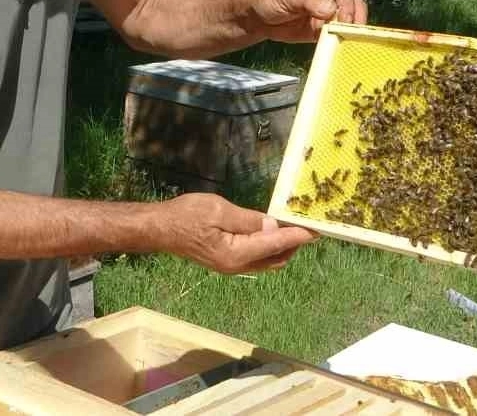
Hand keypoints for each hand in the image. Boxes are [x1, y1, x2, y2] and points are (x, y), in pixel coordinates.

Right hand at [160, 193, 316, 273]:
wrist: (160, 229)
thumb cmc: (186, 216)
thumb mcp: (218, 210)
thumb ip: (248, 220)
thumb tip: (274, 226)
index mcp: (236, 254)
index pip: (275, 245)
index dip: (297, 236)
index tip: (316, 229)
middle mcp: (237, 266)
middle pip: (276, 258)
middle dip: (294, 244)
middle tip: (308, 225)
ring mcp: (232, 266)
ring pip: (268, 261)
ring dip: (283, 247)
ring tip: (295, 228)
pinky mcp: (227, 262)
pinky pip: (257, 258)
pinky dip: (269, 248)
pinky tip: (272, 233)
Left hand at [246, 0, 367, 42]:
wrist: (259, 18)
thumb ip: (308, 0)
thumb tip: (330, 9)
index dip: (347, 3)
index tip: (344, 18)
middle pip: (353, 4)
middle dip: (353, 18)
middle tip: (348, 31)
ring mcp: (329, 13)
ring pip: (350, 20)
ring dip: (350, 30)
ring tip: (345, 39)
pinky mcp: (325, 29)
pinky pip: (339, 35)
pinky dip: (341, 40)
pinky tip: (339, 45)